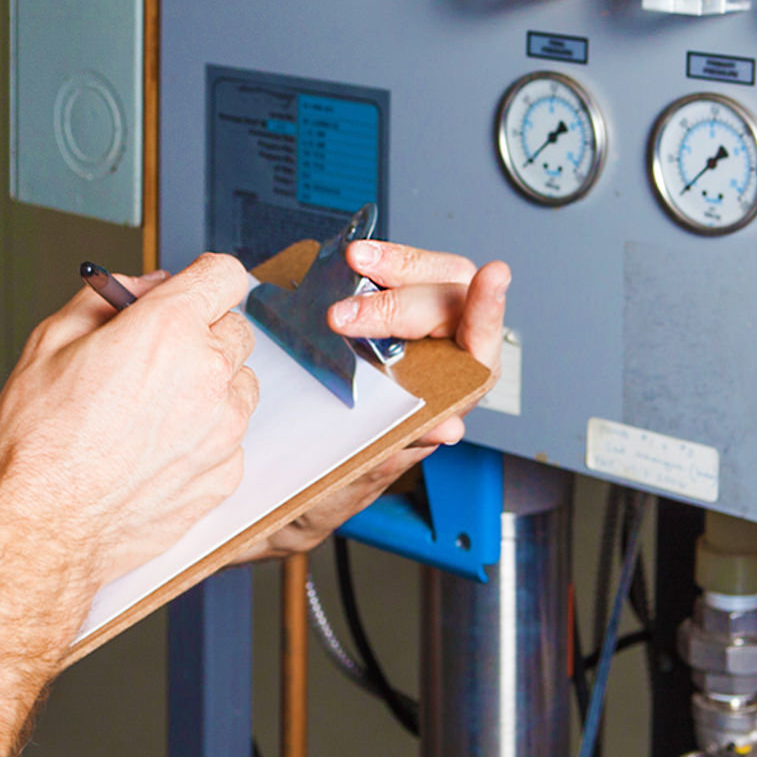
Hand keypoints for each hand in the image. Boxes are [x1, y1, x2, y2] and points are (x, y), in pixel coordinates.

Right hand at [0, 254, 260, 589]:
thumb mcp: (51, 341)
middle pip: (235, 330)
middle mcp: (207, 374)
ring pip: (239, 386)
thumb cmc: (38, 441)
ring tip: (153, 411)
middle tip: (155, 357)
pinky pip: (230, 439)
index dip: (202, 280)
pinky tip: (157, 450)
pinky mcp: (224, 475)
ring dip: (209, 387)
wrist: (41, 524)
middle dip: (201, 335)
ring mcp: (223, 429)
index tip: (192, 291)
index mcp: (169, 328)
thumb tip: (140, 288)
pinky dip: (205, 438)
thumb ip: (105, 299)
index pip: (224, 274)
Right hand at [233, 239, 512, 561]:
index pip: (479, 353)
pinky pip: (384, 280)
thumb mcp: (354, 481)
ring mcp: (402, 336)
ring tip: (355, 260)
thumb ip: (400, 452)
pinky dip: (370, 266)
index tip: (493, 277)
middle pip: (449, 301)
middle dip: (402, 297)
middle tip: (347, 312)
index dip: (488, 313)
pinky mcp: (368, 319)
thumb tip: (449, 428)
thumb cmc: (319, 493)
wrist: (264, 496)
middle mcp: (432, 364)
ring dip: (392, 266)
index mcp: (442, 405)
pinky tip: (349, 261)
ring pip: (423, 280)